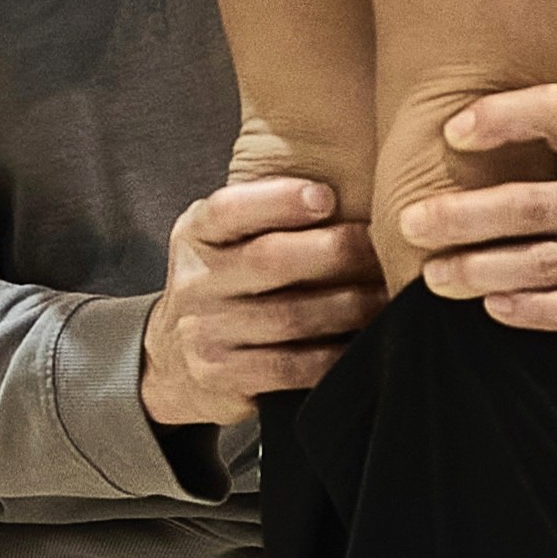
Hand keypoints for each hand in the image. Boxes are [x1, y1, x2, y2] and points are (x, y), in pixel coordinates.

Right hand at [142, 177, 385, 429]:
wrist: (172, 359)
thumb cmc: (222, 286)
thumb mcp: (223, 239)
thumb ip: (263, 213)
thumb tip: (347, 182)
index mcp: (196, 234)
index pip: (230, 209)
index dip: (279, 200)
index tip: (327, 197)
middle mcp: (194, 280)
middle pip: (269, 260)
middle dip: (335, 252)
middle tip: (380, 248)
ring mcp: (203, 331)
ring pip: (288, 316)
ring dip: (347, 306)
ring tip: (383, 296)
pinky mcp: (220, 376)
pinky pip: (288, 366)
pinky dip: (331, 355)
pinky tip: (358, 343)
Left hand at [399, 86, 556, 343]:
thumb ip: (534, 131)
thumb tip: (443, 128)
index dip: (503, 117)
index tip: (450, 133)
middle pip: (534, 205)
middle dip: (464, 217)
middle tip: (410, 225)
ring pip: (545, 263)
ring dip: (481, 271)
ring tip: (433, 277)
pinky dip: (528, 310)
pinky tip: (490, 306)